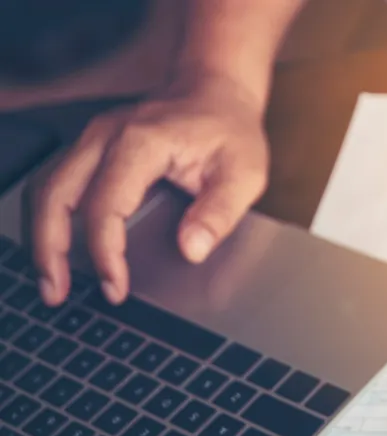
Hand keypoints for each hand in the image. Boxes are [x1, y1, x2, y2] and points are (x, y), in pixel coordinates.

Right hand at [32, 72, 268, 304]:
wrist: (216, 92)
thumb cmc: (230, 132)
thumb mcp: (244, 173)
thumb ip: (220, 213)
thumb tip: (192, 250)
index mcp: (142, 141)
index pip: (106, 203)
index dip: (105, 251)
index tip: (115, 286)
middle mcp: (106, 135)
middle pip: (55, 194)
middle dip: (50, 248)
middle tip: (58, 292)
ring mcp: (92, 139)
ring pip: (45, 188)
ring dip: (41, 236)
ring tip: (52, 281)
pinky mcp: (90, 148)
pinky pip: (55, 183)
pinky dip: (50, 219)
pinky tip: (58, 249)